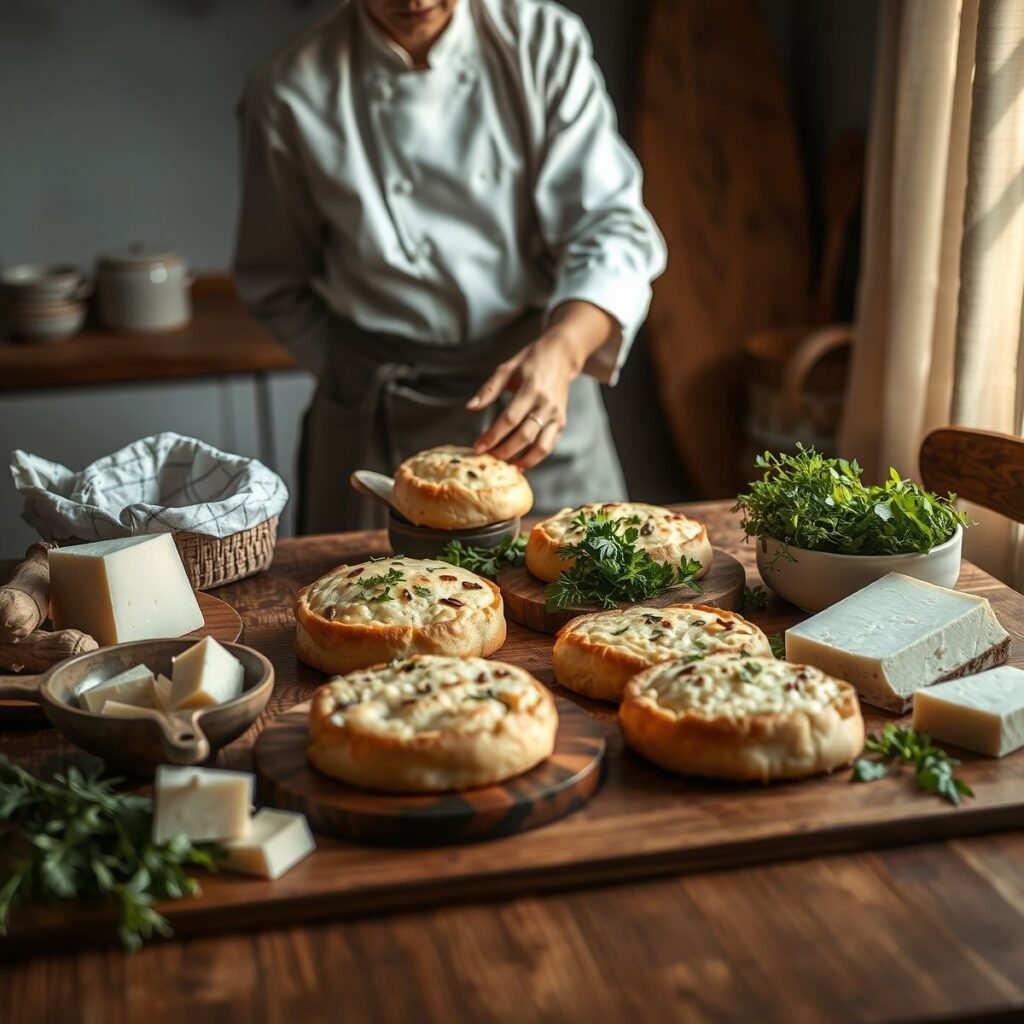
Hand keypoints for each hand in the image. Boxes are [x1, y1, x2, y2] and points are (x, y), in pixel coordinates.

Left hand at [467, 301, 615, 469]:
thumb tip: (470, 407)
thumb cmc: (530, 361)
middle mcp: (546, 405)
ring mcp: (556, 415)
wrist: (561, 356)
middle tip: (488, 459)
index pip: (509, 419)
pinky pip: (549, 446)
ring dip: (522, 460)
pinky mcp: (561, 422)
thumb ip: (488, 389)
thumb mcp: (507, 368)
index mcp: (531, 389)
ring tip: (505, 467)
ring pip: (541, 446)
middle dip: (504, 451)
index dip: (492, 436)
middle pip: (524, 436)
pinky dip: (535, 458)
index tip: (478, 447)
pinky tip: (520, 463)